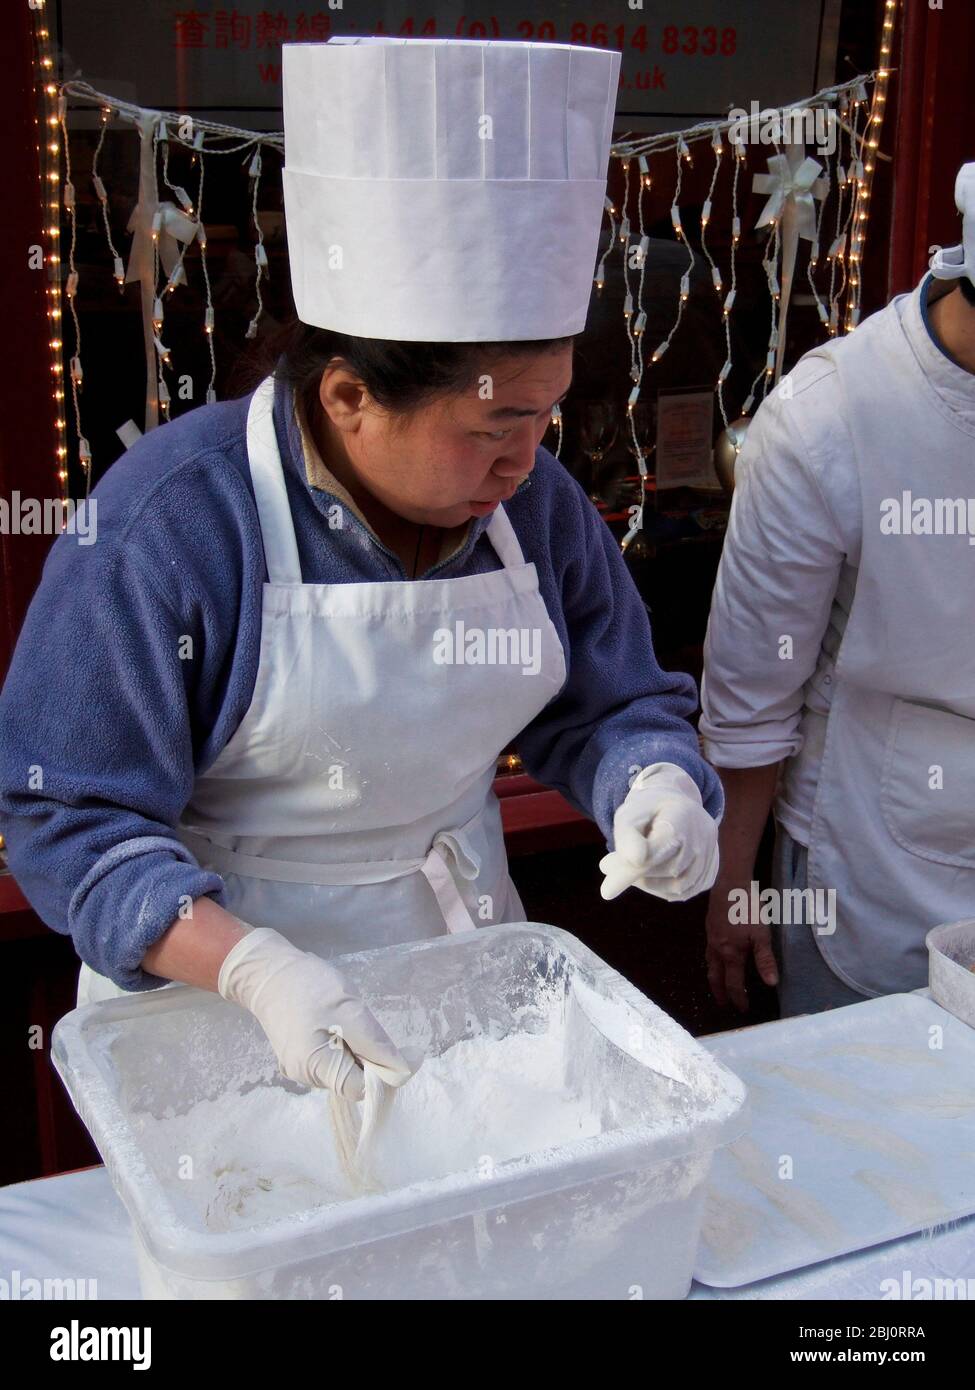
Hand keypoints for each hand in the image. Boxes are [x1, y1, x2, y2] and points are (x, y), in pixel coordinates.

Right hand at [217, 927, 415, 1098]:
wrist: (267, 971)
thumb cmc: (308, 985)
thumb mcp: (349, 1009)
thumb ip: (376, 1043)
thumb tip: (404, 1069)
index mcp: (315, 1069)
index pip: (362, 1090)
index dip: (384, 1073)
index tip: (397, 1049)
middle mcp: (306, 1077)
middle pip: (352, 1081)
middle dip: (368, 1058)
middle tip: (363, 1023)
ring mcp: (300, 1068)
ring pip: (343, 1068)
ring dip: (355, 1049)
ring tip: (344, 1018)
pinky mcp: (299, 1056)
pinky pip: (331, 1058)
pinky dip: (342, 1044)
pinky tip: (334, 1023)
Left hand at [599, 763, 718, 902]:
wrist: (677, 805)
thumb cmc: (648, 810)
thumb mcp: (630, 813)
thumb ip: (625, 837)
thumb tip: (619, 865)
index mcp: (683, 816)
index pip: (661, 847)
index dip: (634, 868)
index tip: (605, 883)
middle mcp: (704, 837)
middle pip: (669, 869)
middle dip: (636, 874)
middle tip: (608, 866)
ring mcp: (710, 857)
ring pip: (679, 887)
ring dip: (649, 884)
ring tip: (630, 870)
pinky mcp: (709, 873)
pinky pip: (686, 892)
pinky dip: (662, 890)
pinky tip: (649, 876)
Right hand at [705, 885, 778, 1011]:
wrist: (730, 884)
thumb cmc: (748, 908)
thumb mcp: (761, 934)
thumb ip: (765, 960)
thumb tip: (771, 984)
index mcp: (731, 954)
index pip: (733, 984)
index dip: (738, 998)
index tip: (742, 1009)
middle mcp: (717, 949)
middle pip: (715, 977)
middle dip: (719, 993)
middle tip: (723, 1005)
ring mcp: (710, 938)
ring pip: (709, 964)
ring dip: (713, 978)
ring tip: (717, 985)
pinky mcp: (709, 927)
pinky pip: (707, 952)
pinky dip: (711, 962)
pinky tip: (716, 956)